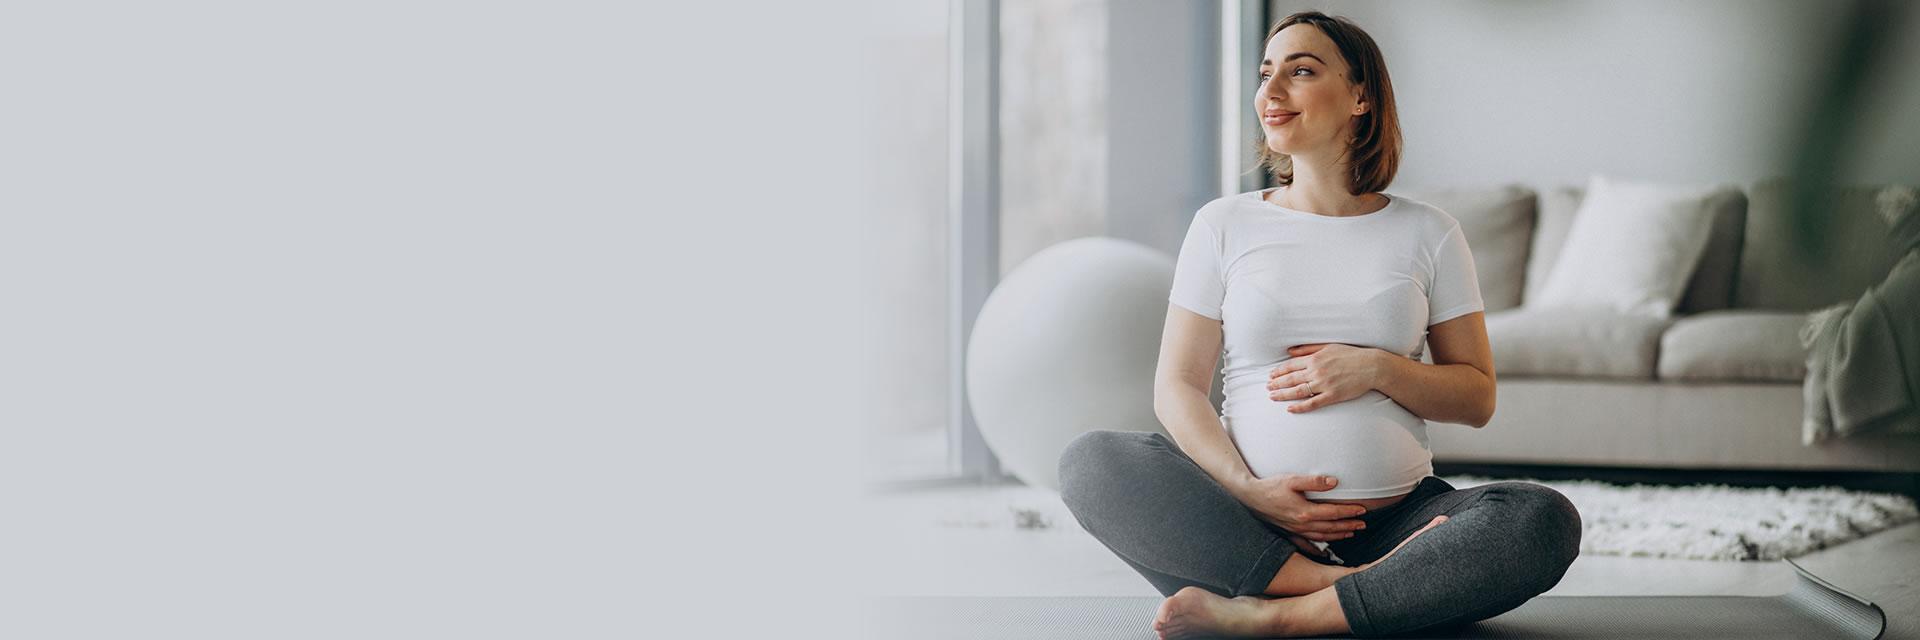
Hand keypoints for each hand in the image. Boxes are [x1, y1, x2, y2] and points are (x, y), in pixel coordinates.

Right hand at [1232, 473, 1368, 549]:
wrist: (1249, 497)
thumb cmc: (1270, 486)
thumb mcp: (1292, 480)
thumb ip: (1314, 481)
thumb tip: (1334, 482)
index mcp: (1305, 512)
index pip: (1333, 513)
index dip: (1349, 512)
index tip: (1362, 510)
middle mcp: (1302, 524)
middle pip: (1330, 527)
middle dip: (1348, 526)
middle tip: (1363, 525)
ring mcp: (1294, 531)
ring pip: (1321, 536)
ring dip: (1338, 536)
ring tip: (1350, 533)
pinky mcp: (1287, 533)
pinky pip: (1304, 545)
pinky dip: (1316, 550)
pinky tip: (1323, 553)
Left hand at [1268, 343, 1383, 412]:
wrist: (1371, 366)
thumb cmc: (1351, 355)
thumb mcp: (1328, 346)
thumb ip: (1308, 348)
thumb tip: (1290, 350)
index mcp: (1315, 358)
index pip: (1290, 365)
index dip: (1278, 371)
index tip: (1271, 375)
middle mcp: (1316, 371)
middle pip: (1291, 379)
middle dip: (1276, 383)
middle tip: (1267, 387)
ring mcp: (1324, 384)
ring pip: (1297, 391)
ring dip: (1283, 395)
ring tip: (1272, 397)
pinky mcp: (1332, 396)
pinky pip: (1312, 403)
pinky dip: (1300, 407)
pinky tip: (1290, 409)